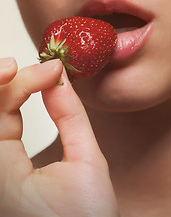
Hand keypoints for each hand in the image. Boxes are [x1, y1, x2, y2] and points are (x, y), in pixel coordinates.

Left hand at [0, 58, 119, 216]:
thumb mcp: (85, 163)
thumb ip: (70, 116)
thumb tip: (59, 79)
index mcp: (0, 179)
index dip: (15, 83)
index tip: (48, 68)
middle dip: (9, 82)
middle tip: (41, 69)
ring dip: (7, 89)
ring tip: (36, 76)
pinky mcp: (2, 172)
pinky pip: (0, 127)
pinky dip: (8, 103)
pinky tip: (24, 91)